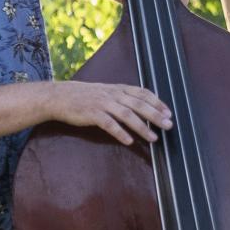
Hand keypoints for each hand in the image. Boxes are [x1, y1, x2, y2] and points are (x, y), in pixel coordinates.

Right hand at [49, 80, 173, 146]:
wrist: (60, 96)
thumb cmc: (85, 96)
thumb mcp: (106, 91)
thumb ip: (123, 97)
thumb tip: (142, 105)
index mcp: (118, 88)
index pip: (142, 93)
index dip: (157, 102)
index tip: (169, 112)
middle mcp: (113, 94)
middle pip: (139, 104)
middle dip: (156, 115)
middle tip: (169, 125)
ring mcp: (103, 103)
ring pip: (127, 115)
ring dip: (142, 127)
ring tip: (154, 138)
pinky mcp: (92, 114)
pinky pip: (109, 124)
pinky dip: (120, 132)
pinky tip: (129, 141)